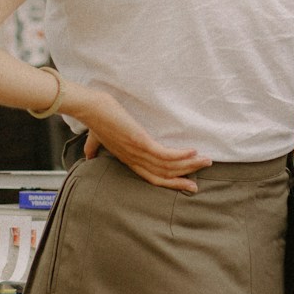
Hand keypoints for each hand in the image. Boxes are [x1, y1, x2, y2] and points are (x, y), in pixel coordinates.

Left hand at [66, 82, 211, 192]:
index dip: (169, 182)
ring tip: (206, 161)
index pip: (152, 177)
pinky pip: (164, 154)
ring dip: (189, 164)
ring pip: (167, 166)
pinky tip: (193, 151)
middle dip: (181, 180)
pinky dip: (180, 155)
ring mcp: (137, 152)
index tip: (184, 183)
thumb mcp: (96, 139)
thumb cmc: (93, 121)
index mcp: (128, 160)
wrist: (90, 109)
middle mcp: (134, 160)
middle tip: (197, 184)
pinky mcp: (140, 142)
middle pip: (162, 176)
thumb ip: (93, 148)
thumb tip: (88, 156)